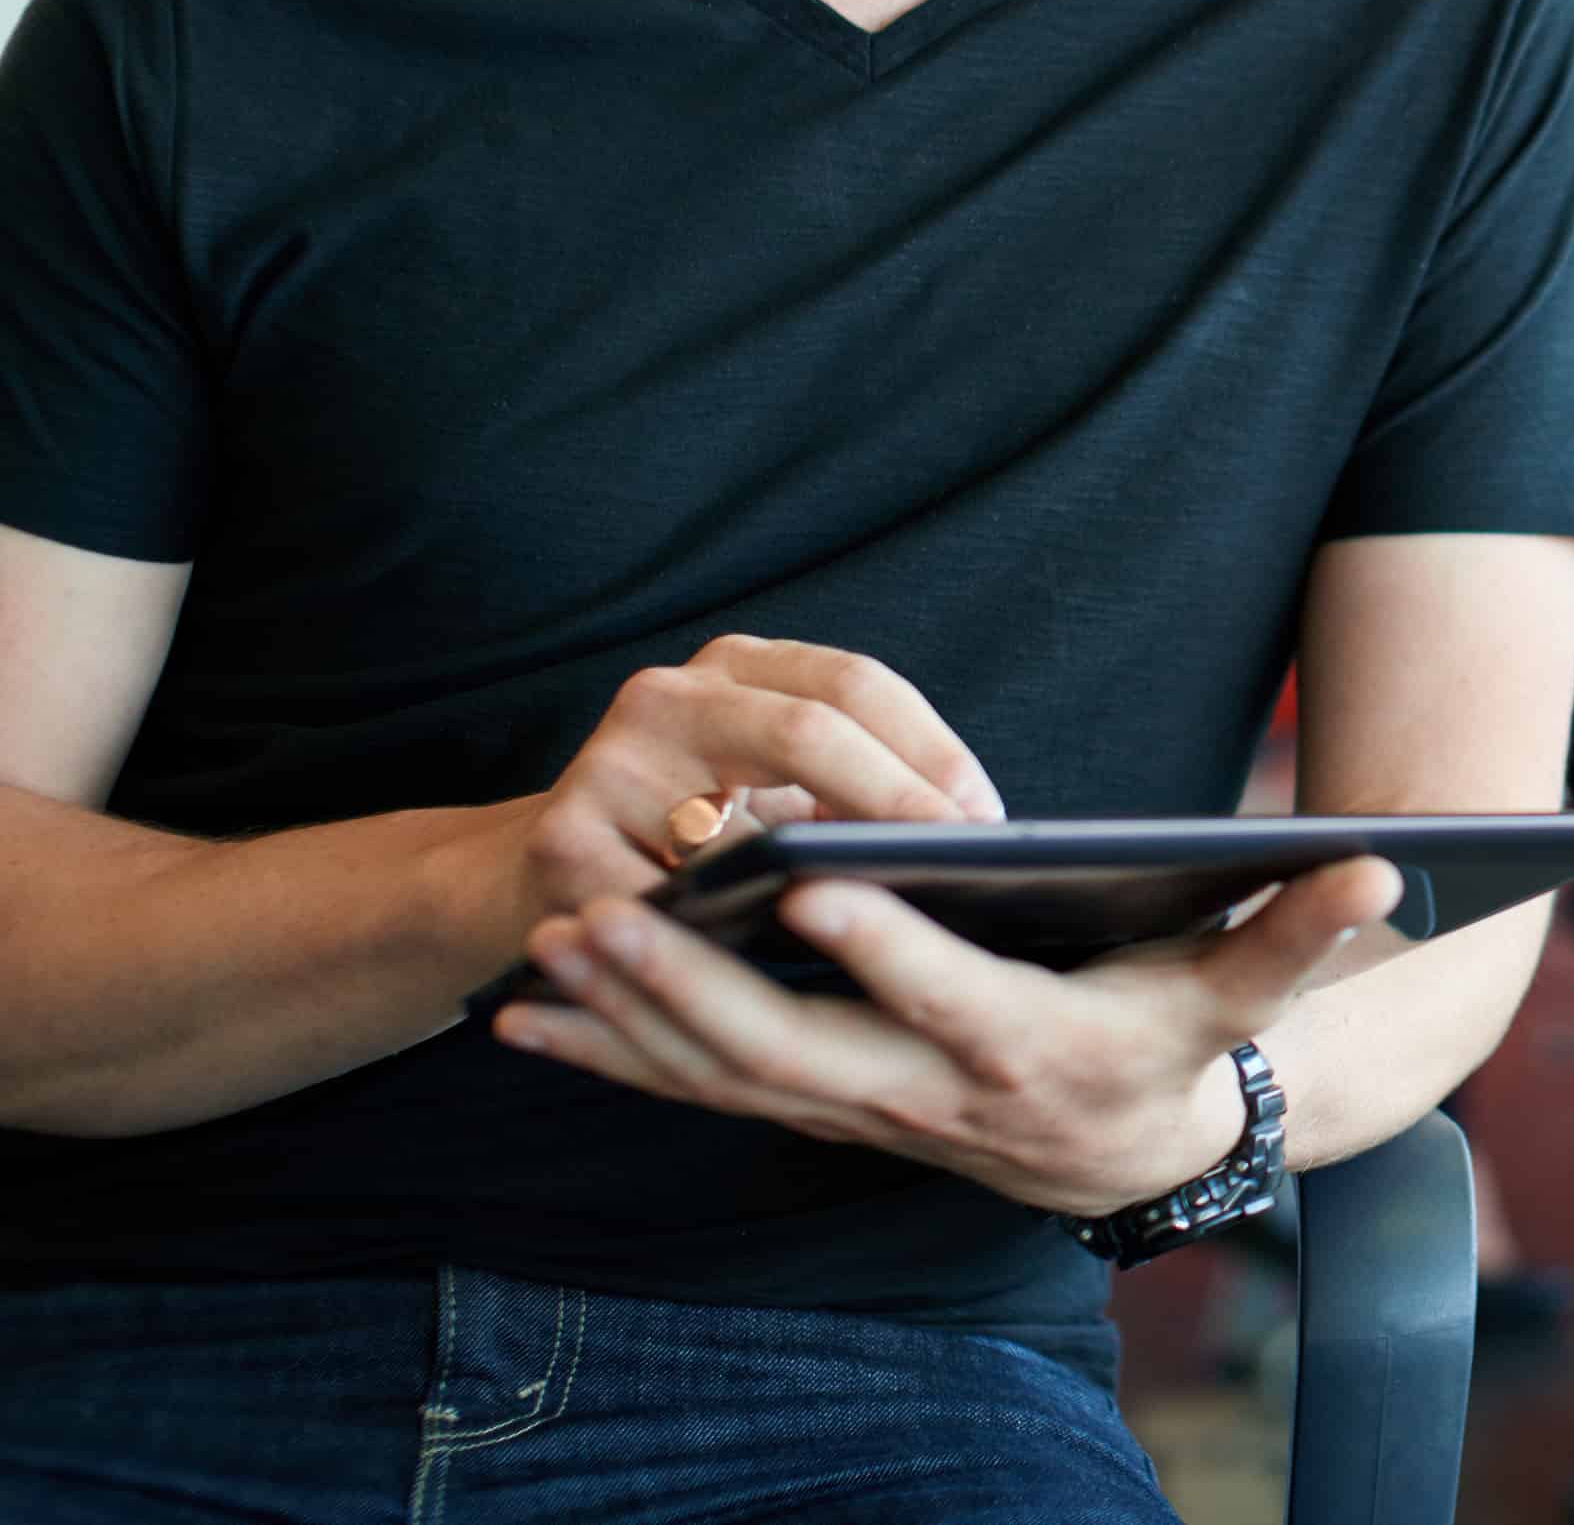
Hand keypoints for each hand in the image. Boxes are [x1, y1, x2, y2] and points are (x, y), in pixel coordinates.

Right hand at [451, 636, 1006, 956]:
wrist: (528, 880)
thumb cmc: (693, 840)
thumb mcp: (768, 789)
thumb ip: (848, 789)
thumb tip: (975, 833)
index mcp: (737, 668)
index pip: (856, 683)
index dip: (931, 749)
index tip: (985, 818)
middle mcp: (669, 695)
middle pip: (809, 730)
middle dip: (897, 803)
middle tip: (958, 866)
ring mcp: (607, 763)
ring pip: (744, 822)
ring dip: (823, 881)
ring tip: (891, 920)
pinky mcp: (560, 842)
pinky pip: (673, 903)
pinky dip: (734, 939)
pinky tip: (785, 966)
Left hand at [488, 854, 1406, 1216]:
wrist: (1136, 1159)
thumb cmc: (1184, 1041)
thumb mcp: (1246, 988)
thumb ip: (1302, 927)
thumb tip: (1382, 868)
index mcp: (1032, 1050)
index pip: (952, 999)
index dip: (886, 948)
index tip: (816, 879)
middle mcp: (933, 1100)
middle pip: (798, 1052)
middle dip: (695, 989)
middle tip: (608, 915)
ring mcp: (865, 1116)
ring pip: (729, 1076)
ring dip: (633, 1016)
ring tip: (550, 943)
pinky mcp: (820, 1112)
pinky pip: (698, 1093)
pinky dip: (610, 1060)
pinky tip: (523, 1018)